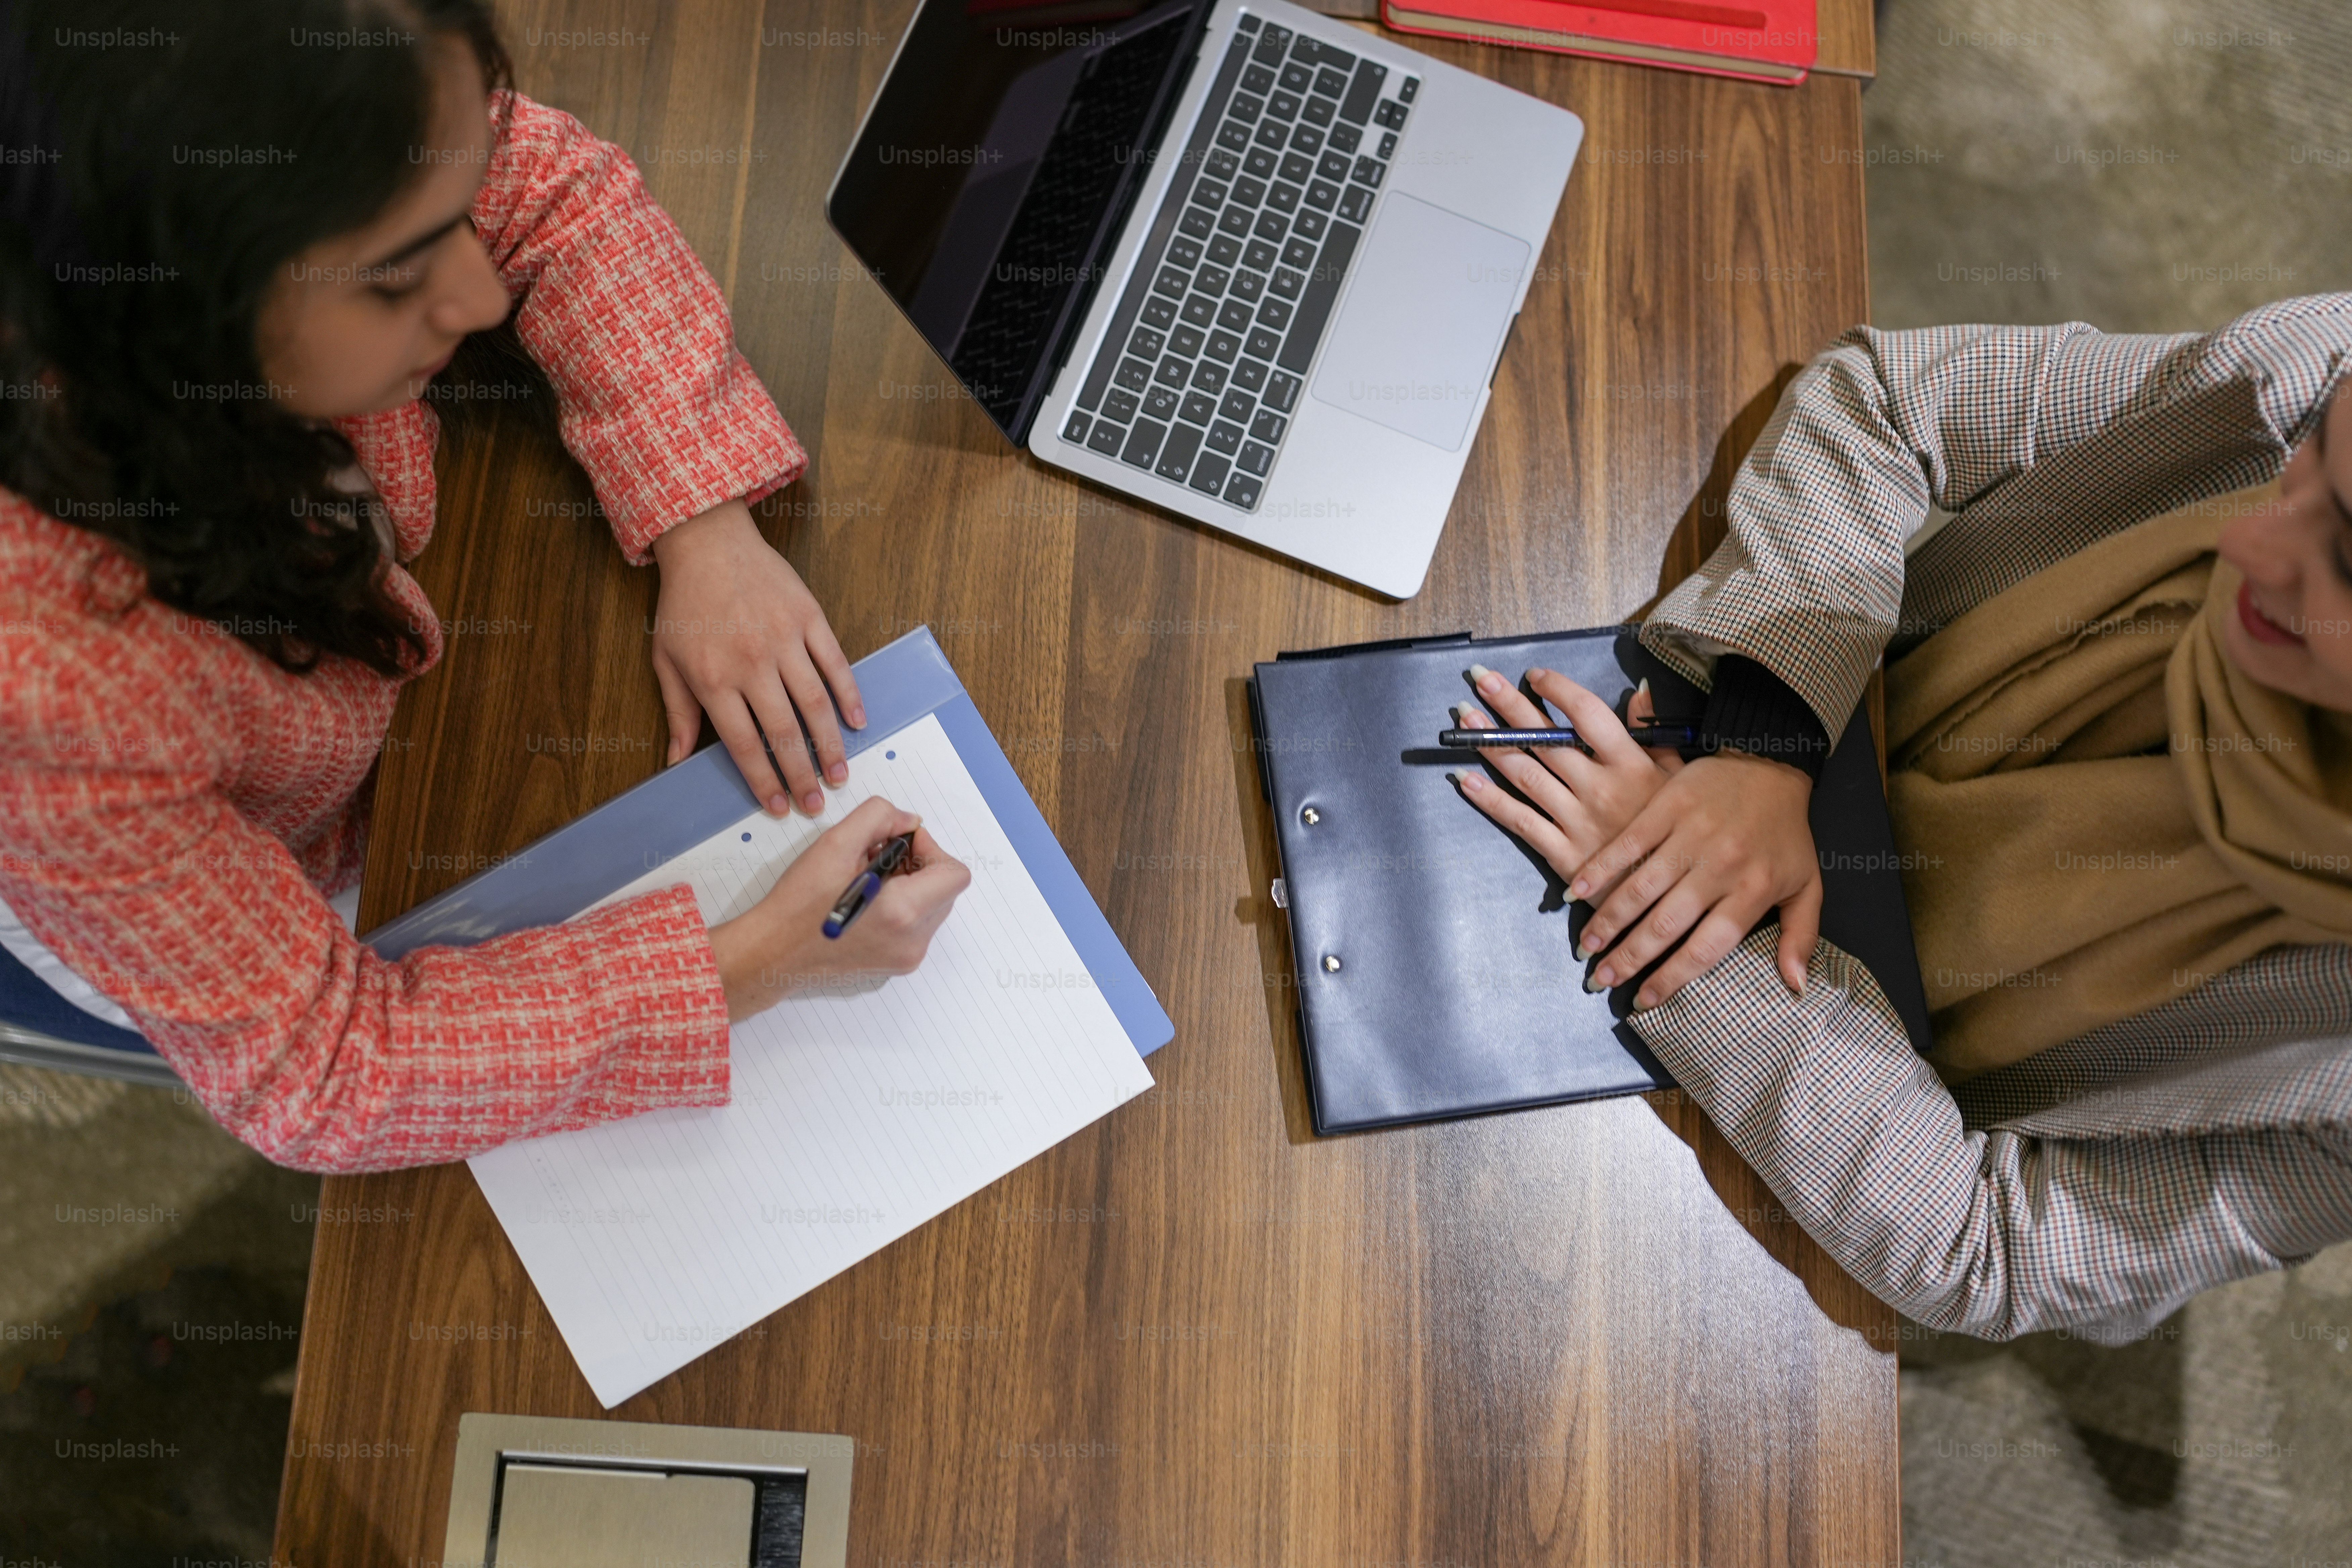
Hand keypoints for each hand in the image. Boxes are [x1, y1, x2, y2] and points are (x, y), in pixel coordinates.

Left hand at [648, 498, 865, 816]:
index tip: (777, 805)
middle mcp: (752, 663)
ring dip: (830, 745)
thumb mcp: (666, 660)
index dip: (763, 779)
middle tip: (815, 804)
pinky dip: (848, 695)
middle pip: (783, 732)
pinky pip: (834, 664)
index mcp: (714, 678)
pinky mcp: (808, 618)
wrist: (707, 543)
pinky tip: (856, 722)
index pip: (744, 743)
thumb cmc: (684, 604)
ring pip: (814, 704)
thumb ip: (677, 712)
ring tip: (839, 775)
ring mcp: (784, 639)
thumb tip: (674, 761)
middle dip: (801, 775)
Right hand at [706, 798, 970, 1020]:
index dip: (931, 849)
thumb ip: (880, 818)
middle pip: (946, 889)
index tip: (899, 842)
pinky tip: (869, 898)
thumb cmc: (800, 902)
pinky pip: (918, 924)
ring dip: (911, 884)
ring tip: (870, 877)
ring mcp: (908, 956)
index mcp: (904, 912)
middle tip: (879, 855)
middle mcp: (914, 941)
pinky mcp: (898, 963)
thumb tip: (909, 822)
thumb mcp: (835, 843)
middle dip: (920, 864)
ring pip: (933, 906)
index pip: (954, 874)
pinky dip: (903, 905)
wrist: (775, 951)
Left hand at [1447, 662, 1683, 892]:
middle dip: (1510, 706)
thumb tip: (1639, 691)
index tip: (1534, 674)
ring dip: (1492, 744)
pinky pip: (1519, 820)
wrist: (1672, 900)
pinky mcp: (1562, 853)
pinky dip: (1489, 800)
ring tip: (1465, 719)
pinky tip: (1465, 780)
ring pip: (1525, 774)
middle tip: (1481, 680)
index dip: (1558, 691)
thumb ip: (1654, 735)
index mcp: (1631, 765)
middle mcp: (1599, 788)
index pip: (1588, 715)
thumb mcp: (1679, 781)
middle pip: (1546, 739)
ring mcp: (1577, 821)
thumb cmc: (1676, 838)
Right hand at [1572, 747, 1820, 1009]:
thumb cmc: (1787, 833)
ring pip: (1641, 888)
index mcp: (1752, 891)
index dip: (1672, 977)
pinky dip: (1600, 869)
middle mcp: (1719, 866)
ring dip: (1608, 921)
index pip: (1706, 947)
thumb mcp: (1808, 886)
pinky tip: (1576, 892)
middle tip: (1601, 980)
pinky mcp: (1668, 806)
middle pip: (1666, 924)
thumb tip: (1796, 986)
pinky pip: (1628, 844)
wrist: (1772, 763)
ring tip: (1586, 948)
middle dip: (1629, 957)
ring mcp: (1690, 834)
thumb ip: (1801, 937)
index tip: (1644, 1000)